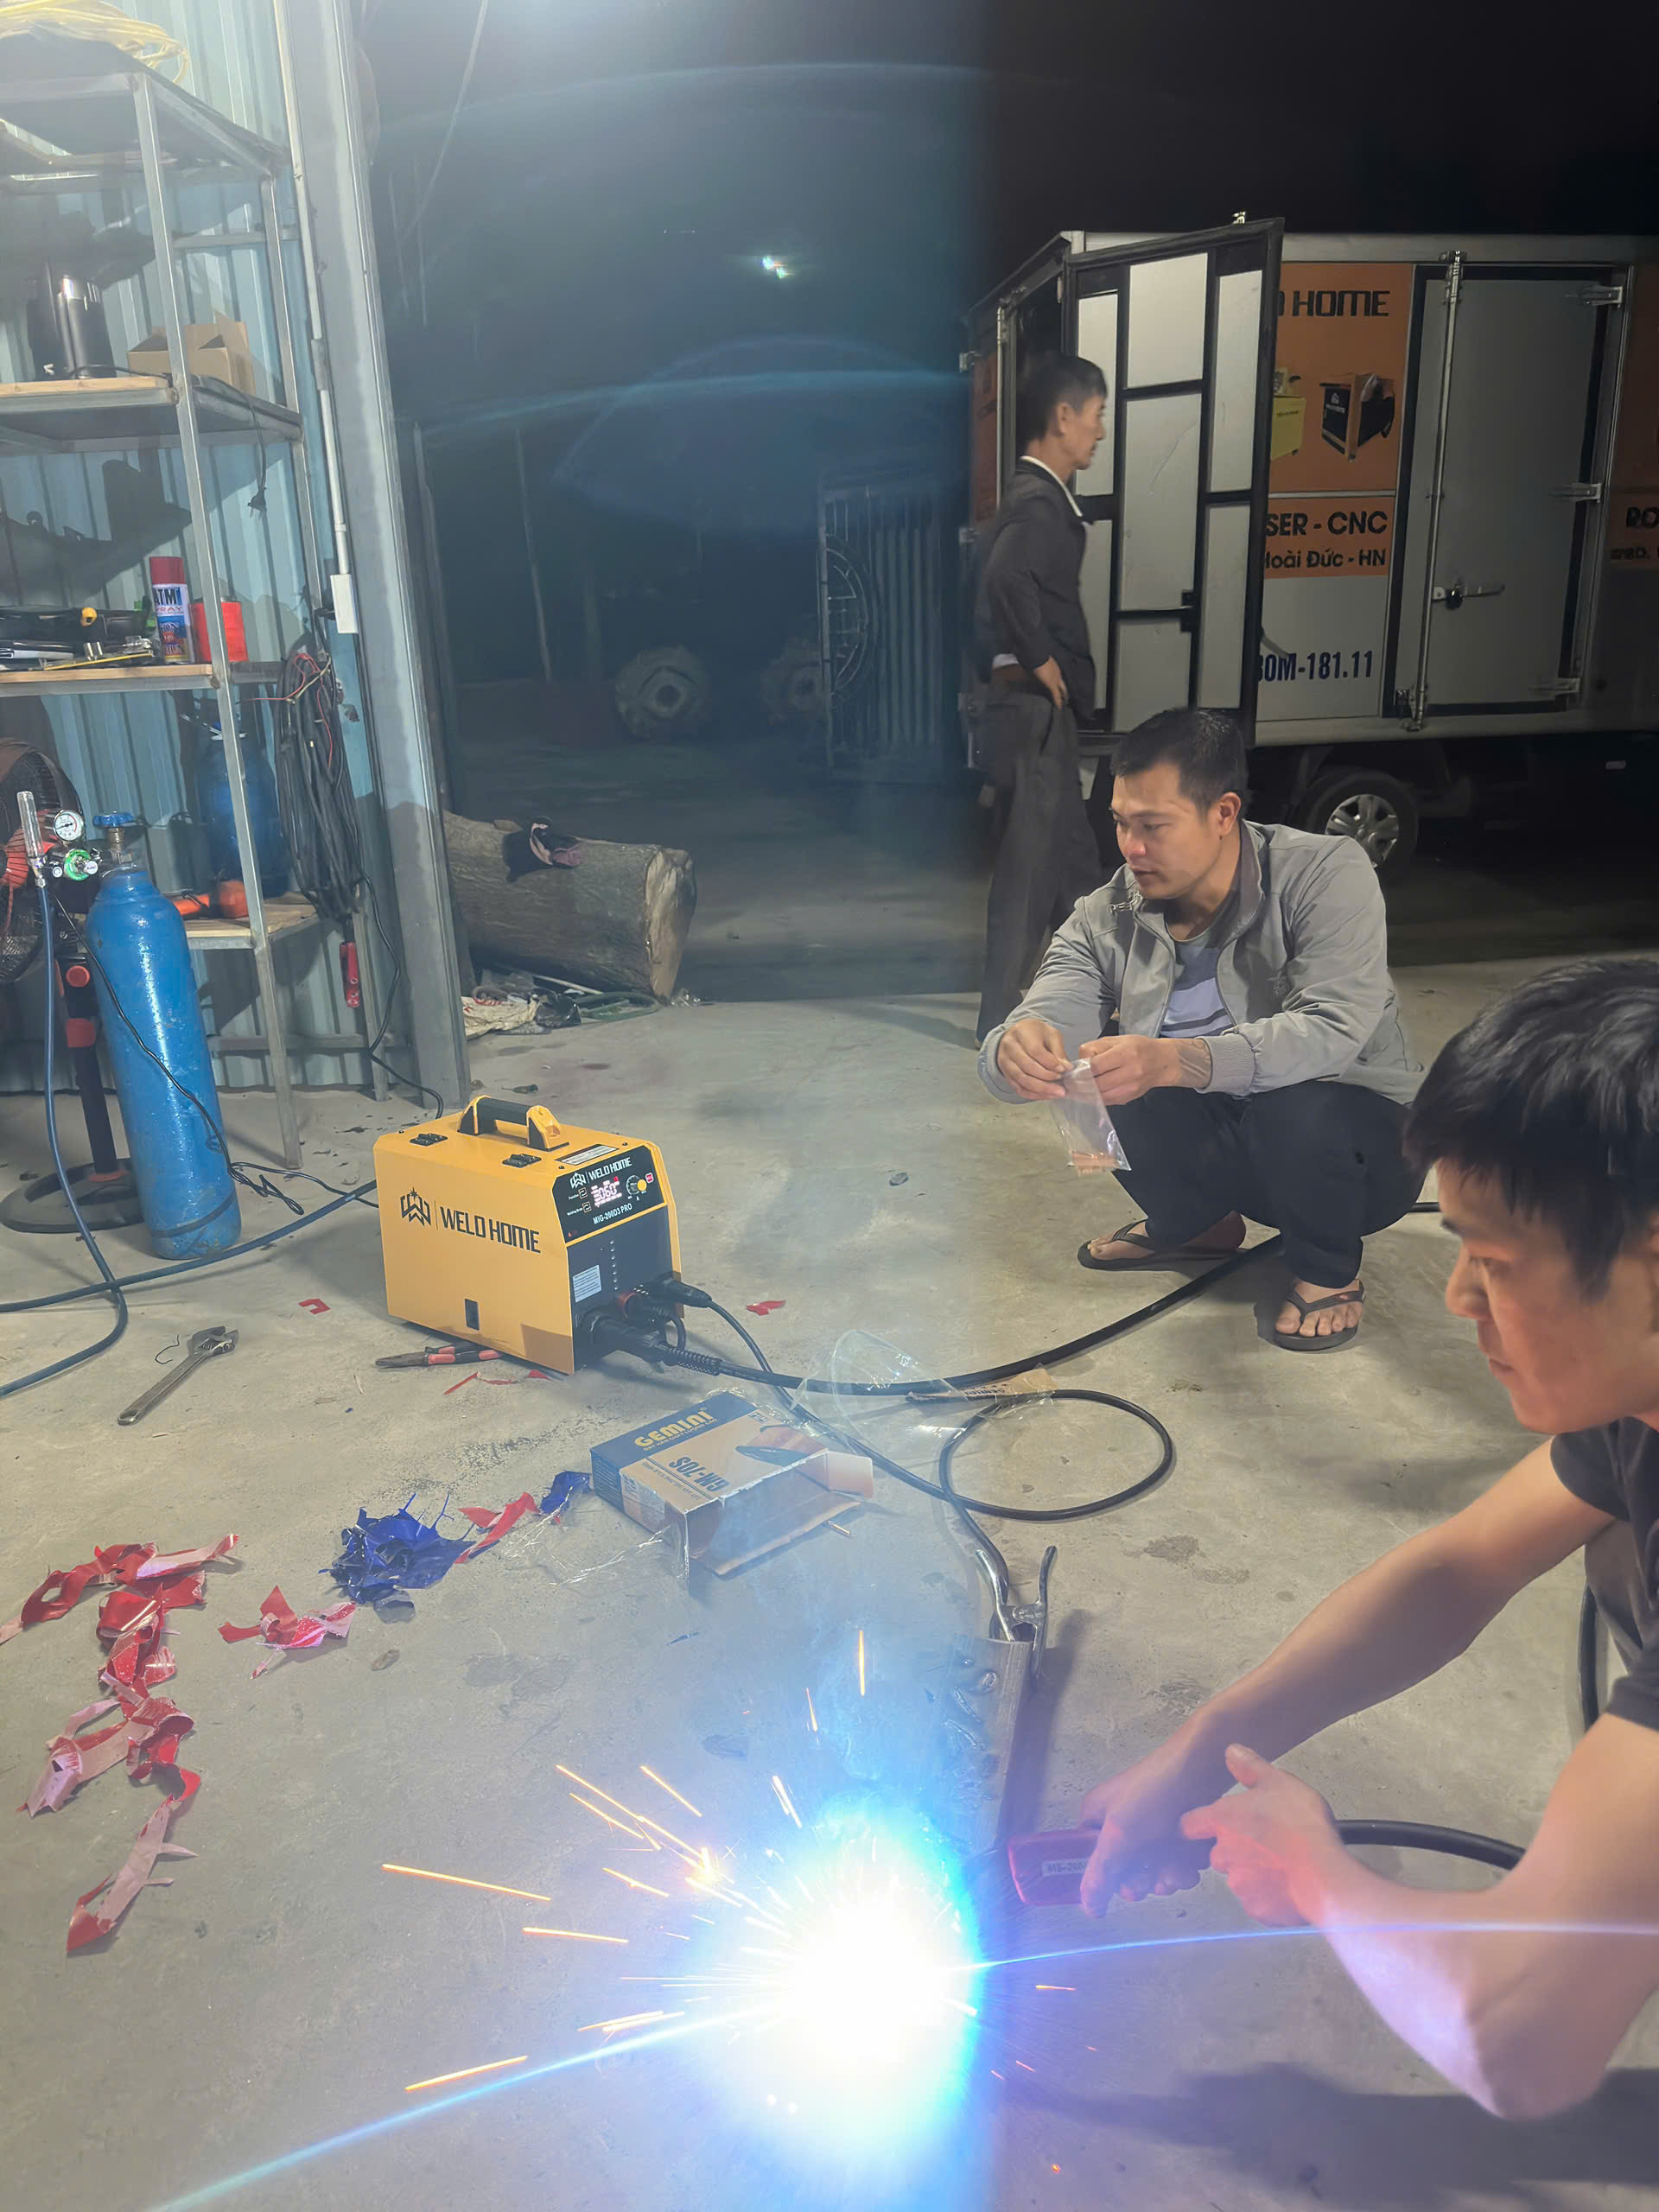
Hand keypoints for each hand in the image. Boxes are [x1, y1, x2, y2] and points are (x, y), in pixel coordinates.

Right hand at [996, 1017, 1068, 1099]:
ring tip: (1057, 1093)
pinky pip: (1019, 1088)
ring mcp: (1005, 1062)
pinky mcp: (1006, 1074)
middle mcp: (1010, 1047)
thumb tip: (1066, 1068)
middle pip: (1028, 1067)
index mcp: (1021, 1033)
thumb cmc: (1035, 1034)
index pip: (1035, 1051)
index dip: (1050, 1063)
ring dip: (1041, 1090)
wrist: (1016, 1035)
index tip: (1063, 1070)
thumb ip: (1058, 1051)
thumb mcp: (1050, 1034)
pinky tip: (1047, 1095)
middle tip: (1062, 1087)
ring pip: (1022, 1080)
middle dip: (1047, 1079)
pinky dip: (1034, 1095)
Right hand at [1032, 657, 1067, 711]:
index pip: (1059, 678)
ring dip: (1063, 697)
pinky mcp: (1052, 684)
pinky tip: (1059, 707)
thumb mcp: (1038, 663)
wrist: (1037, 654)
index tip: (1061, 688)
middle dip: (1065, 692)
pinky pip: (1056, 695)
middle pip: (1063, 685)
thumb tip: (1032, 669)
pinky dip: (1058, 701)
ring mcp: (1056, 679)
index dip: (1060, 684)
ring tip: (1064, 703)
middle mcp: (1057, 674)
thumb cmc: (1036, 657)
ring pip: (1062, 690)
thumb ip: (1038, 667)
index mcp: (1055, 668)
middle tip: (1067, 698)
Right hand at [1078, 1737, 1226, 1916]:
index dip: (1113, 1880)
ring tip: (1183, 1869)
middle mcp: (1122, 1824)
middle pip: (1129, 1870)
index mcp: (1097, 1819)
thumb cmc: (1151, 1797)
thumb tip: (1087, 1910)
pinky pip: (1176, 1858)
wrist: (1199, 1765)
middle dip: (1148, 1879)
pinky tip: (1195, 1859)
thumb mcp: (1119, 1835)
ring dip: (1171, 1874)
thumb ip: (1101, 1874)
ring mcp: (1150, 1827)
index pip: (1094, 1862)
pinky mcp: (1176, 1829)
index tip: (1134, 1889)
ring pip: (1156, 1868)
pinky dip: (1186, 1862)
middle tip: (1160, 1880)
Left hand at [1079, 1034, 1176, 1104]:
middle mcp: (1129, 1072)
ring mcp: (1130, 1088)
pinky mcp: (1128, 1098)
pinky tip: (1086, 1094)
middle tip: (1067, 1084)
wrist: (1162, 1062)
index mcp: (1124, 1054)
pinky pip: (1106, 1101)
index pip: (1095, 1067)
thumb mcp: (1116, 1040)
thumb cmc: (1137, 1047)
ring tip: (1073, 1090)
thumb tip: (1077, 1063)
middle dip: (1078, 1086)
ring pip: (1099, 1096)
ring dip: (1083, 1095)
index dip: (1079, 1071)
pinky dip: (1093, 1099)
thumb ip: (1094, 1049)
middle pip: (1096, 1085)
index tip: (1070, 1072)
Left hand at [1178, 1744, 1343, 1926]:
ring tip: (1284, 1861)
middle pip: (1218, 1851)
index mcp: (1223, 1821)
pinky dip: (1270, 1894)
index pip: (1189, 1824)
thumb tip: (1231, 1752)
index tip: (1205, 1825)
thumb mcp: (1279, 1783)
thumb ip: (1251, 1767)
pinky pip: (1258, 1901)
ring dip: (1255, 1871)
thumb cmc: (1301, 1827)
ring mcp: (1238, 1886)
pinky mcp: (1257, 1910)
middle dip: (1236, 1848)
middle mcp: (1223, 1855)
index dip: (1196, 1824)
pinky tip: (1290, 1883)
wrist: (1324, 1876)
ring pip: (1239, 1876)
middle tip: (1265, 1840)